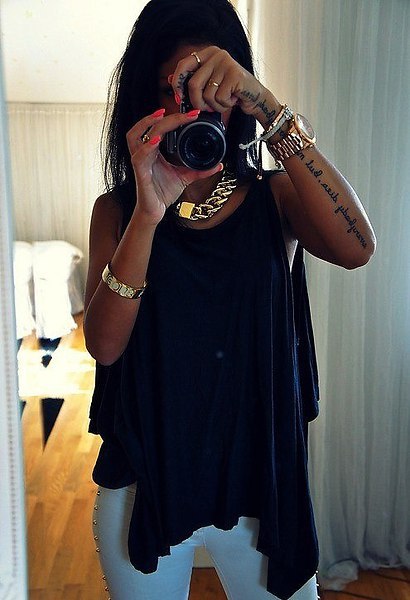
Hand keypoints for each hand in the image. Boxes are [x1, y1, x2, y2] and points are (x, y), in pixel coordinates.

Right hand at [126, 109, 222, 224]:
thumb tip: (218, 165)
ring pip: (134, 136)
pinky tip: (156, 141)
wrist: (155, 211)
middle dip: (161, 117)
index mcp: (152, 151)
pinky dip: (147, 147)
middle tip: (180, 112)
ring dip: (146, 124)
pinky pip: (139, 157)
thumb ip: (200, 170)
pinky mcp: (140, 174)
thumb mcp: (185, 178)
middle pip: (145, 127)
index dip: (172, 118)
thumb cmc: (163, 193)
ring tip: (160, 116)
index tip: (191, 114)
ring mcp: (140, 163)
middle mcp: (144, 153)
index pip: (157, 128)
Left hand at [170, 46, 279, 125]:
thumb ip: (191, 80)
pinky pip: (220, 98)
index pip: (183, 65)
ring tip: (224, 101)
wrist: (255, 97)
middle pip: (193, 84)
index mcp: (208, 53)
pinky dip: (225, 105)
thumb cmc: (230, 92)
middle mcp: (217, 54)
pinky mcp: (235, 75)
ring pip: (207, 94)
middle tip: (205, 108)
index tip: (178, 98)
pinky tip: (233, 99)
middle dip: (197, 102)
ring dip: (214, 105)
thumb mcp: (209, 84)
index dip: (177, 83)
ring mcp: (227, 63)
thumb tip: (170, 79)